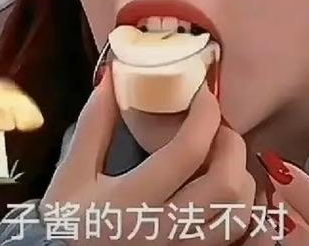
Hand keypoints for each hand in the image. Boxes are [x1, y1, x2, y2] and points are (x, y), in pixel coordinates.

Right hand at [42, 69, 255, 244]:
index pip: (187, 151)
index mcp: (133, 199)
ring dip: (240, 180)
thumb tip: (112, 79)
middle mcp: (166, 228)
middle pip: (227, 185)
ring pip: (238, 215)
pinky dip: (241, 214)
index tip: (203, 94)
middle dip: (231, 146)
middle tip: (217, 129)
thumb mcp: (72, 176)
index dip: (205, 115)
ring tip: (222, 162)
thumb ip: (94, 127)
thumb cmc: (67, 226)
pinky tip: (224, 197)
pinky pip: (237, 240)